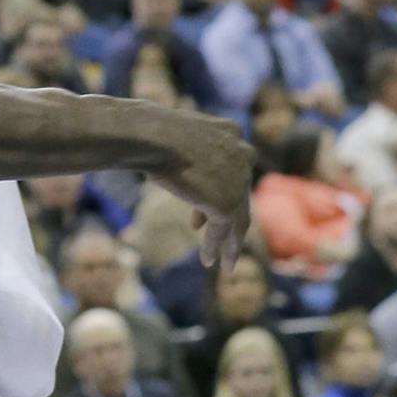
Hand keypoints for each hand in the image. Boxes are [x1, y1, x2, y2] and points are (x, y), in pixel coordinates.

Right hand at [156, 116, 255, 268]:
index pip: (233, 168)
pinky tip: (208, 261)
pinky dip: (214, 247)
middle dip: (230, 219)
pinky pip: (221, 231)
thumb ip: (193, 150)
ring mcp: (238, 180)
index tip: (206, 212)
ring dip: (229, 243)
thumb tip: (176, 152)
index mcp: (232, 132)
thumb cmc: (155, 132)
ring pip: (237, 219)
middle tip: (227, 239)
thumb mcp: (181, 136)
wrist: (154, 136)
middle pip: (240, 195)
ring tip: (225, 263)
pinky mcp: (227, 204)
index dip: (221, 190)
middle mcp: (242, 155)